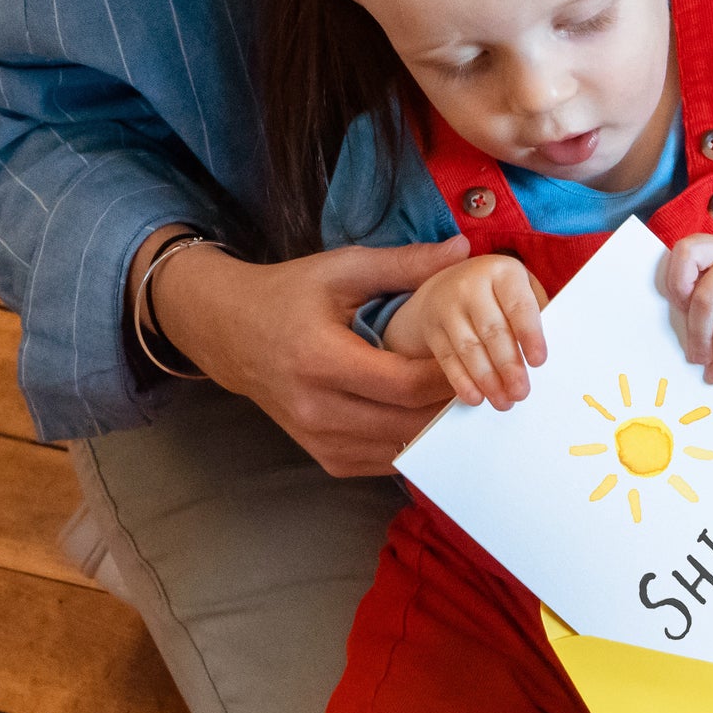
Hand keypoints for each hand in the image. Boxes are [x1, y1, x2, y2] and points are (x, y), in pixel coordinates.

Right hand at [142, 230, 469, 475]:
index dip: (449, 377)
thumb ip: (404, 264)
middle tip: (484, 385)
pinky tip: (426, 420)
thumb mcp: (341, 269)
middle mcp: (315, 408)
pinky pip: (382, 463)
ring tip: (460, 402)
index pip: (405, 384)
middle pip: (408, 423)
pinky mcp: (324, 458)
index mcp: (320, 359)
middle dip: (450, 407)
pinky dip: (410, 444)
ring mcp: (317, 439)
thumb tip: (463, 250)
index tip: (480, 360)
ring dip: (435, 431)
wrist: (228, 332)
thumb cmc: (287, 295)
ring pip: (399, 450)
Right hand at [384, 253, 547, 408]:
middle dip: (508, 366)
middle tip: (521, 393)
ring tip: (503, 401)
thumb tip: (540, 358)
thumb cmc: (500, 294)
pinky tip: (476, 397)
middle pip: (492, 331)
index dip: (529, 334)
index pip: (518, 305)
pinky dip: (462, 381)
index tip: (539, 362)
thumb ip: (534, 316)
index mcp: (502, 272)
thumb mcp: (520, 290)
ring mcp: (447, 306)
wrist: (449, 285)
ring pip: (469, 348)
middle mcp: (470, 284)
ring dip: (487, 379)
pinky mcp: (432, 328)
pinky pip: (447, 359)